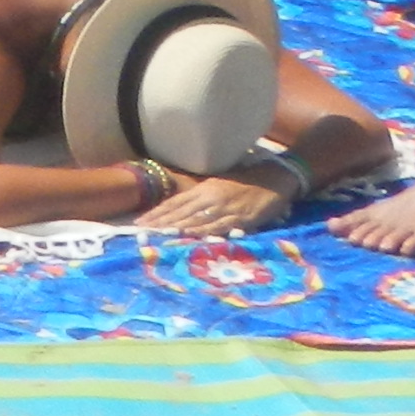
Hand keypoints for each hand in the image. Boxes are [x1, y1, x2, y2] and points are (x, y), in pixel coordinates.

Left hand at [138, 174, 293, 237]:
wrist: (274, 178)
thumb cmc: (244, 183)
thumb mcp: (217, 186)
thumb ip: (200, 198)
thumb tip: (180, 210)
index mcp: (203, 189)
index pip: (175, 202)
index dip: (157, 213)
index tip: (140, 222)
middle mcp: (210, 197)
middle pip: (180, 212)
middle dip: (160, 223)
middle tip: (141, 232)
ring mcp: (224, 207)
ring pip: (195, 220)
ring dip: (176, 229)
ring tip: (157, 236)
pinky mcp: (240, 217)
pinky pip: (218, 226)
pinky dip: (203, 232)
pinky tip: (190, 236)